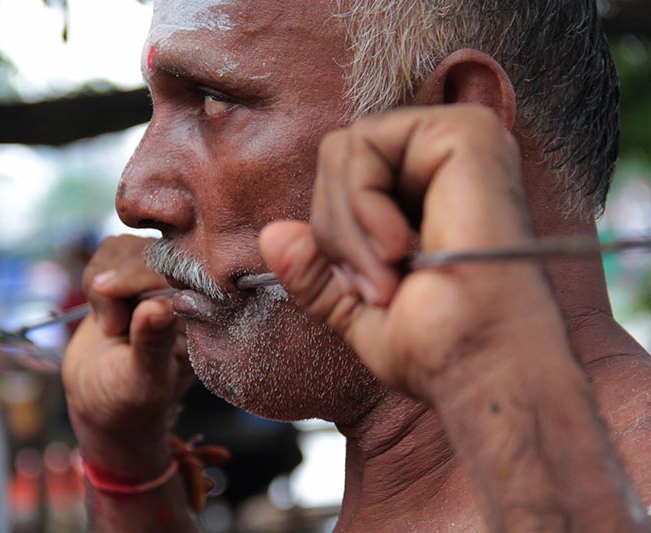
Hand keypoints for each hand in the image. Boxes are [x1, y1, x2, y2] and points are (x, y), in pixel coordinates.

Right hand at [63, 236, 191, 470]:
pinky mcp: (135, 268)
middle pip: (156, 251)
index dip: (149, 276)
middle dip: (124, 282)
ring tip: (111, 328)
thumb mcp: (142, 380)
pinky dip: (96, 278)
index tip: (114, 304)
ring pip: (129, 247)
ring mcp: (162, 275)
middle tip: (112, 328)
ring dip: (105, 284)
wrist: (99, 397)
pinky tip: (102, 312)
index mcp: (209, 315)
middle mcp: (191, 289)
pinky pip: (112, 250)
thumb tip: (160, 306)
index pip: (188, 273)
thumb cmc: (130, 399)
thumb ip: (152, 343)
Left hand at [260, 104, 559, 401]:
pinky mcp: (465, 133)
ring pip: (342, 151)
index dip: (332, 235)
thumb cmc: (435, 346)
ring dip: (347, 229)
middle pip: (336, 158)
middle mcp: (444, 158)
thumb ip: (316, 269)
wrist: (480, 368)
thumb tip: (273, 235)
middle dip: (334, 233)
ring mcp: (458, 139)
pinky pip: (365, 144)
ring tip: (389, 276)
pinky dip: (361, 205)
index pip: (341, 176)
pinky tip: (400, 249)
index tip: (363, 291)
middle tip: (375, 286)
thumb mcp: (356, 308)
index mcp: (427, 189)